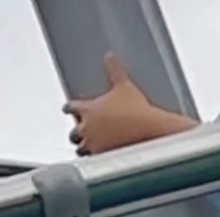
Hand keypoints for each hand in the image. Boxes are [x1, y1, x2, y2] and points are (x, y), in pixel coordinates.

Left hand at [67, 53, 196, 155]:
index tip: (70, 108)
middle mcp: (86, 128)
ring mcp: (91, 143)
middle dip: (78, 130)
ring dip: (84, 145)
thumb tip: (110, 55)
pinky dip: (94, 155)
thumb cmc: (137, 108)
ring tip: (93, 143)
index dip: (70, 107)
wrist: (149, 130)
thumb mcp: (124, 86)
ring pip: (80, 147)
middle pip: (73, 132)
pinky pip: (91, 159)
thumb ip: (114, 70)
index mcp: (89, 109)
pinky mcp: (98, 156)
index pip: (70, 107)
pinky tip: (101, 153)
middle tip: (85, 129)